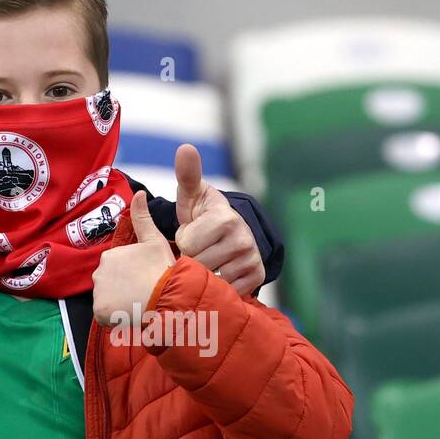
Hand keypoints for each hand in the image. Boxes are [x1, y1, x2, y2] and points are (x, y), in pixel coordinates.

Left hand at [92, 191, 175, 326]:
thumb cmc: (163, 269)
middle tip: (143, 294)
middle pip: (110, 285)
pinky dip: (115, 318)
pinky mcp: (100, 311)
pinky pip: (105, 316)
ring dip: (119, 304)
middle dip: (124, 290)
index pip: (117, 270)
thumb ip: (142, 218)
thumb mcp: (154, 241)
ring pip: (107, 300)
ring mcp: (98, 292)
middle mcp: (99, 272)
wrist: (167, 296)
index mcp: (110, 255)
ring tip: (138, 305)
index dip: (133, 277)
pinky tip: (130, 314)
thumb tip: (138, 193)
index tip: (146, 281)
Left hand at [172, 143, 264, 295]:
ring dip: (203, 271)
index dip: (184, 240)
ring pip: (210, 279)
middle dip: (191, 258)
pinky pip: (225, 290)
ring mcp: (251, 260)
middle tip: (199, 247)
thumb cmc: (204, 212)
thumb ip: (187, 174)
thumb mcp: (192, 194)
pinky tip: (219, 270)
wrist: (230, 231)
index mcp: (225, 218)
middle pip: (197, 264)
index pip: (187, 244)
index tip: (192, 232)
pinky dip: (218, 285)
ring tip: (207, 257)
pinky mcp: (256, 278)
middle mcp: (243, 240)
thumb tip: (186, 147)